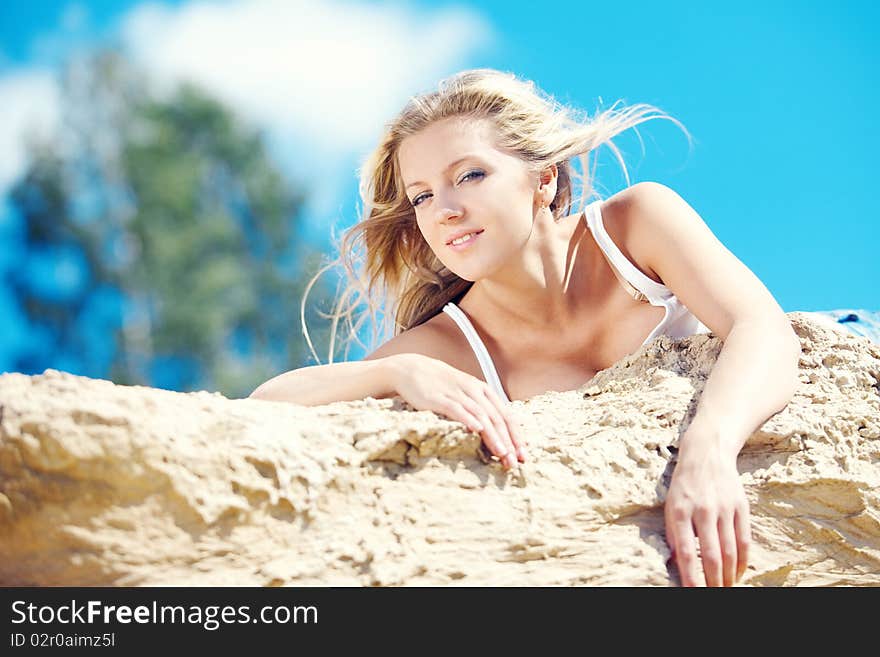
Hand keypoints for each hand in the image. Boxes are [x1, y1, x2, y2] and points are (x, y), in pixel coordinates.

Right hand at [388, 353, 526, 469]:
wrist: (413, 369)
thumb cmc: (441, 385)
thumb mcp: (466, 393)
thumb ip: (481, 409)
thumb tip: (496, 433)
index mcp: (484, 391)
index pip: (506, 415)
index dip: (516, 436)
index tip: (523, 456)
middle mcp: (474, 391)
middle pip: (496, 418)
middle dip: (508, 442)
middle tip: (514, 462)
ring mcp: (458, 394)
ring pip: (481, 416)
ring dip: (493, 436)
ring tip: (502, 454)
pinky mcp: (439, 398)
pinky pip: (457, 409)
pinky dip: (469, 419)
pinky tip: (477, 430)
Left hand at [664, 443, 750, 585]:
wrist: (706, 454)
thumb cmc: (684, 485)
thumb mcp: (670, 505)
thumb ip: (674, 533)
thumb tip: (678, 563)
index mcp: (680, 511)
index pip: (688, 552)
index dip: (691, 577)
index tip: (693, 593)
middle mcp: (703, 510)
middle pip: (713, 556)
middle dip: (714, 582)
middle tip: (713, 595)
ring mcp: (724, 508)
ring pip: (730, 551)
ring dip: (730, 576)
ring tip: (725, 588)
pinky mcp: (741, 506)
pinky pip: (744, 540)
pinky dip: (742, 561)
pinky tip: (738, 573)